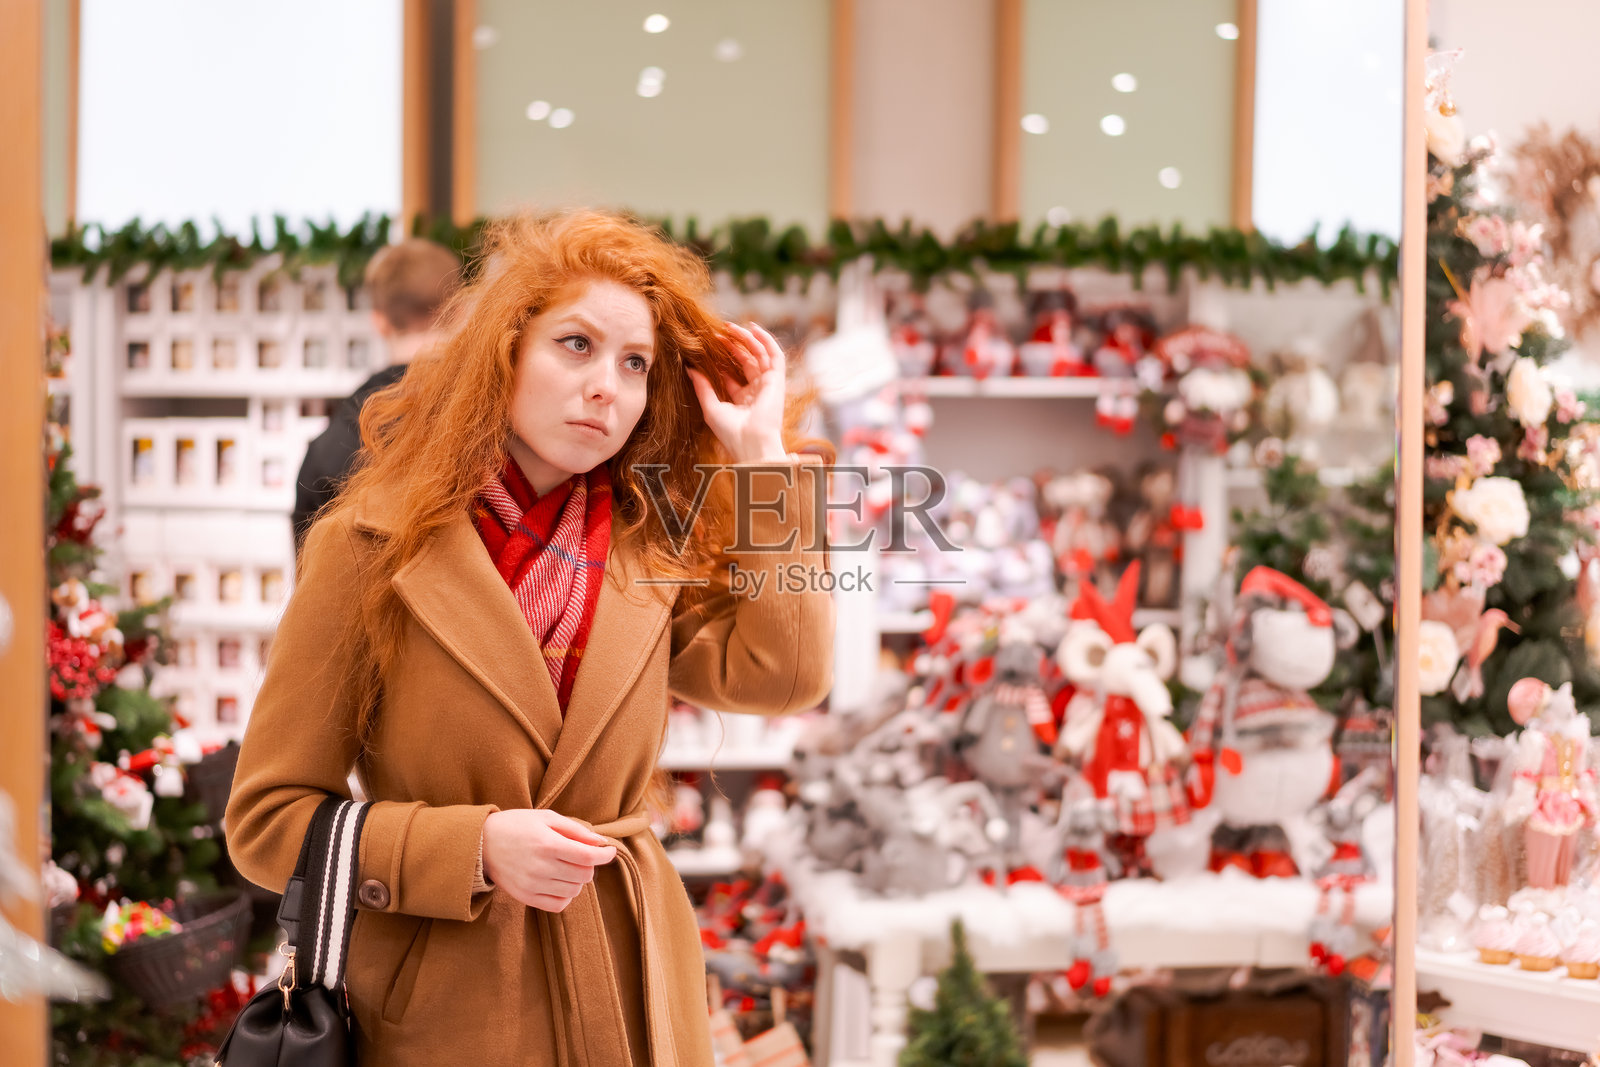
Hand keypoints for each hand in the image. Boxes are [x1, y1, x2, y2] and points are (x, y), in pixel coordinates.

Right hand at [481, 809, 617, 912]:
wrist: (481, 844)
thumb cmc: (516, 825)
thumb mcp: (545, 817)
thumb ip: (574, 829)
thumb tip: (599, 841)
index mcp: (548, 844)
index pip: (588, 857)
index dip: (605, 855)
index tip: (609, 850)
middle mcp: (541, 867)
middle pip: (584, 875)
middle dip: (590, 865)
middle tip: (580, 855)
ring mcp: (533, 885)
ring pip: (574, 890)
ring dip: (578, 879)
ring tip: (567, 866)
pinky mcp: (526, 897)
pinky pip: (558, 904)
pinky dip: (566, 895)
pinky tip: (560, 882)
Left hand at [687, 322, 789, 463]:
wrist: (751, 443)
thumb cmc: (731, 432)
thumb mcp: (711, 406)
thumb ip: (702, 386)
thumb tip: (690, 368)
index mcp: (743, 400)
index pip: (733, 374)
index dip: (721, 359)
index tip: (708, 347)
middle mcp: (757, 391)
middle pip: (746, 361)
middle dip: (733, 345)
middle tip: (717, 332)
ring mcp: (768, 385)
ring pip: (760, 354)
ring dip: (747, 339)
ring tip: (731, 327)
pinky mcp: (777, 380)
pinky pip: (775, 355)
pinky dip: (767, 340)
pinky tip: (753, 328)